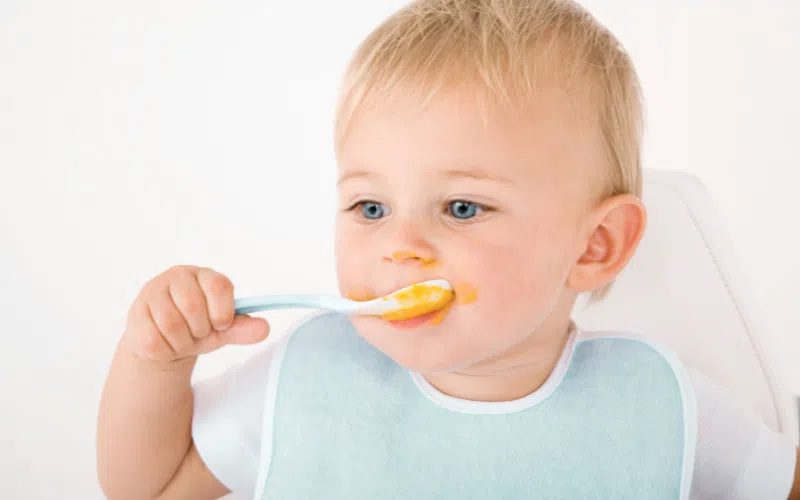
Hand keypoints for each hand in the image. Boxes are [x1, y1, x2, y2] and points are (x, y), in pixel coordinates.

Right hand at [124, 265, 269, 362]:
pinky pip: (154, 339)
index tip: (221, 324)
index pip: (219, 286)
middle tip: (198, 333)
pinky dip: (166, 350)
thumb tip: (265, 328)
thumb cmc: (197, 330)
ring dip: (182, 342)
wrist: (164, 343)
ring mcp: (153, 292)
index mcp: (204, 275)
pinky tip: (166, 343)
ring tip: (183, 339)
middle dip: (200, 330)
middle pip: (193, 306)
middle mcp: (177, 276)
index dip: (223, 311)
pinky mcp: (137, 313)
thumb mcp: (223, 330)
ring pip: (172, 325)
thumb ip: (243, 328)